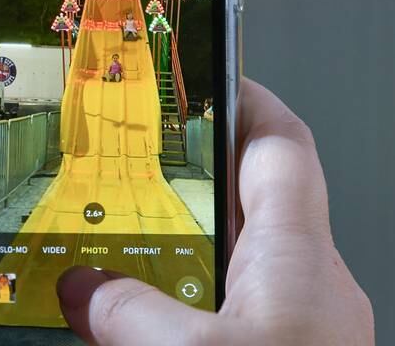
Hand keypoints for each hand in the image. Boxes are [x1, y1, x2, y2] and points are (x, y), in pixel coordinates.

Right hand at [57, 78, 373, 344]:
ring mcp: (303, 321)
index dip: (247, 98)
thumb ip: (130, 317)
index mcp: (300, 260)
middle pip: (260, 192)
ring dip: (191, 237)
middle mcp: (311, 283)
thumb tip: (83, 290)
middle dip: (202, 167)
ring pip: (244, 250)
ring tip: (133, 230)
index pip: (283, 143)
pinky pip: (238, 301)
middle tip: (146, 151)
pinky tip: (151, 310)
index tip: (209, 73)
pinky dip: (195, 293)